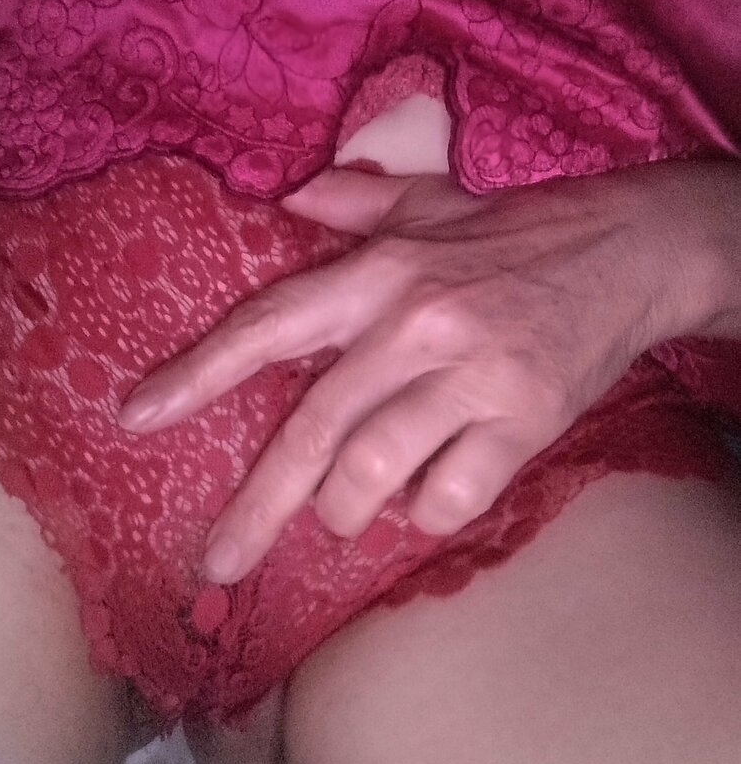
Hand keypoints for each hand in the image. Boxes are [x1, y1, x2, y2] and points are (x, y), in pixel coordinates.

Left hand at [118, 162, 709, 583]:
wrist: (625, 252)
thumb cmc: (513, 235)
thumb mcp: (429, 205)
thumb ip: (351, 205)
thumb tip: (285, 199)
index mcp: (379, 275)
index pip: (268, 327)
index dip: (197, 374)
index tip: (136, 417)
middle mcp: (415, 325)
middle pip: (313, 432)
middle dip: (257, 509)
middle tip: (217, 564)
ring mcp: (471, 375)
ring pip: (377, 475)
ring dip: (348, 513)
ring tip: (344, 517)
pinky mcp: (524, 419)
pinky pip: (449, 497)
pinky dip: (425, 513)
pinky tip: (426, 497)